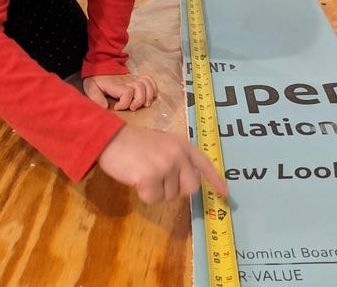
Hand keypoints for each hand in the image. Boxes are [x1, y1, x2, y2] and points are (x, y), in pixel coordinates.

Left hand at [83, 73, 157, 110]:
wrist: (101, 65)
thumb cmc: (97, 79)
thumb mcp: (91, 88)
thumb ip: (96, 98)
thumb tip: (105, 107)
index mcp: (115, 84)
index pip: (126, 92)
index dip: (124, 103)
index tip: (117, 107)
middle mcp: (126, 80)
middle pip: (140, 87)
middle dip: (139, 100)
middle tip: (132, 108)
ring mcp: (133, 78)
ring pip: (146, 83)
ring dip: (148, 95)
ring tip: (145, 104)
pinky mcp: (137, 78)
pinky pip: (149, 79)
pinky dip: (153, 87)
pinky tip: (151, 96)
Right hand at [98, 125, 227, 203]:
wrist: (111, 138)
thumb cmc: (134, 141)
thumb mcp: (162, 142)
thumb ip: (176, 157)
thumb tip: (188, 181)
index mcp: (182, 144)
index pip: (204, 164)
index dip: (215, 180)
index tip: (225, 194)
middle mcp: (178, 154)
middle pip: (190, 187)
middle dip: (176, 189)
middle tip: (159, 180)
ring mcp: (165, 166)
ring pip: (169, 195)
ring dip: (156, 190)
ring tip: (142, 171)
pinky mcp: (151, 177)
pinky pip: (153, 199)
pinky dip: (144, 193)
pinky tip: (136, 178)